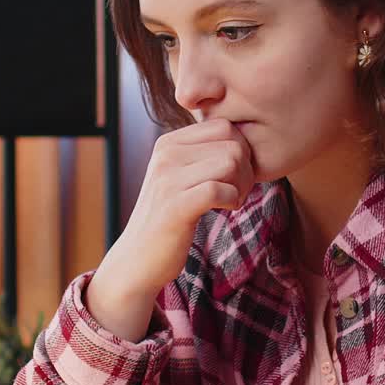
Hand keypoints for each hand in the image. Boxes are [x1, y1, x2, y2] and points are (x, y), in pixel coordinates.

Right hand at [85, 118, 254, 337]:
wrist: (137, 259)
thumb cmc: (168, 218)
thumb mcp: (180, 176)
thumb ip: (203, 154)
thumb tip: (243, 138)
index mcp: (168, 143)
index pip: (224, 125)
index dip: (241, 149)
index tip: (235, 174)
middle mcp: (166, 154)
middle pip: (233, 143)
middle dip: (247, 169)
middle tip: (238, 191)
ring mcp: (168, 179)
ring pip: (231, 162)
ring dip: (242, 185)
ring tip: (231, 201)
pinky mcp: (175, 206)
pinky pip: (220, 189)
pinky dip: (233, 200)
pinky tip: (225, 210)